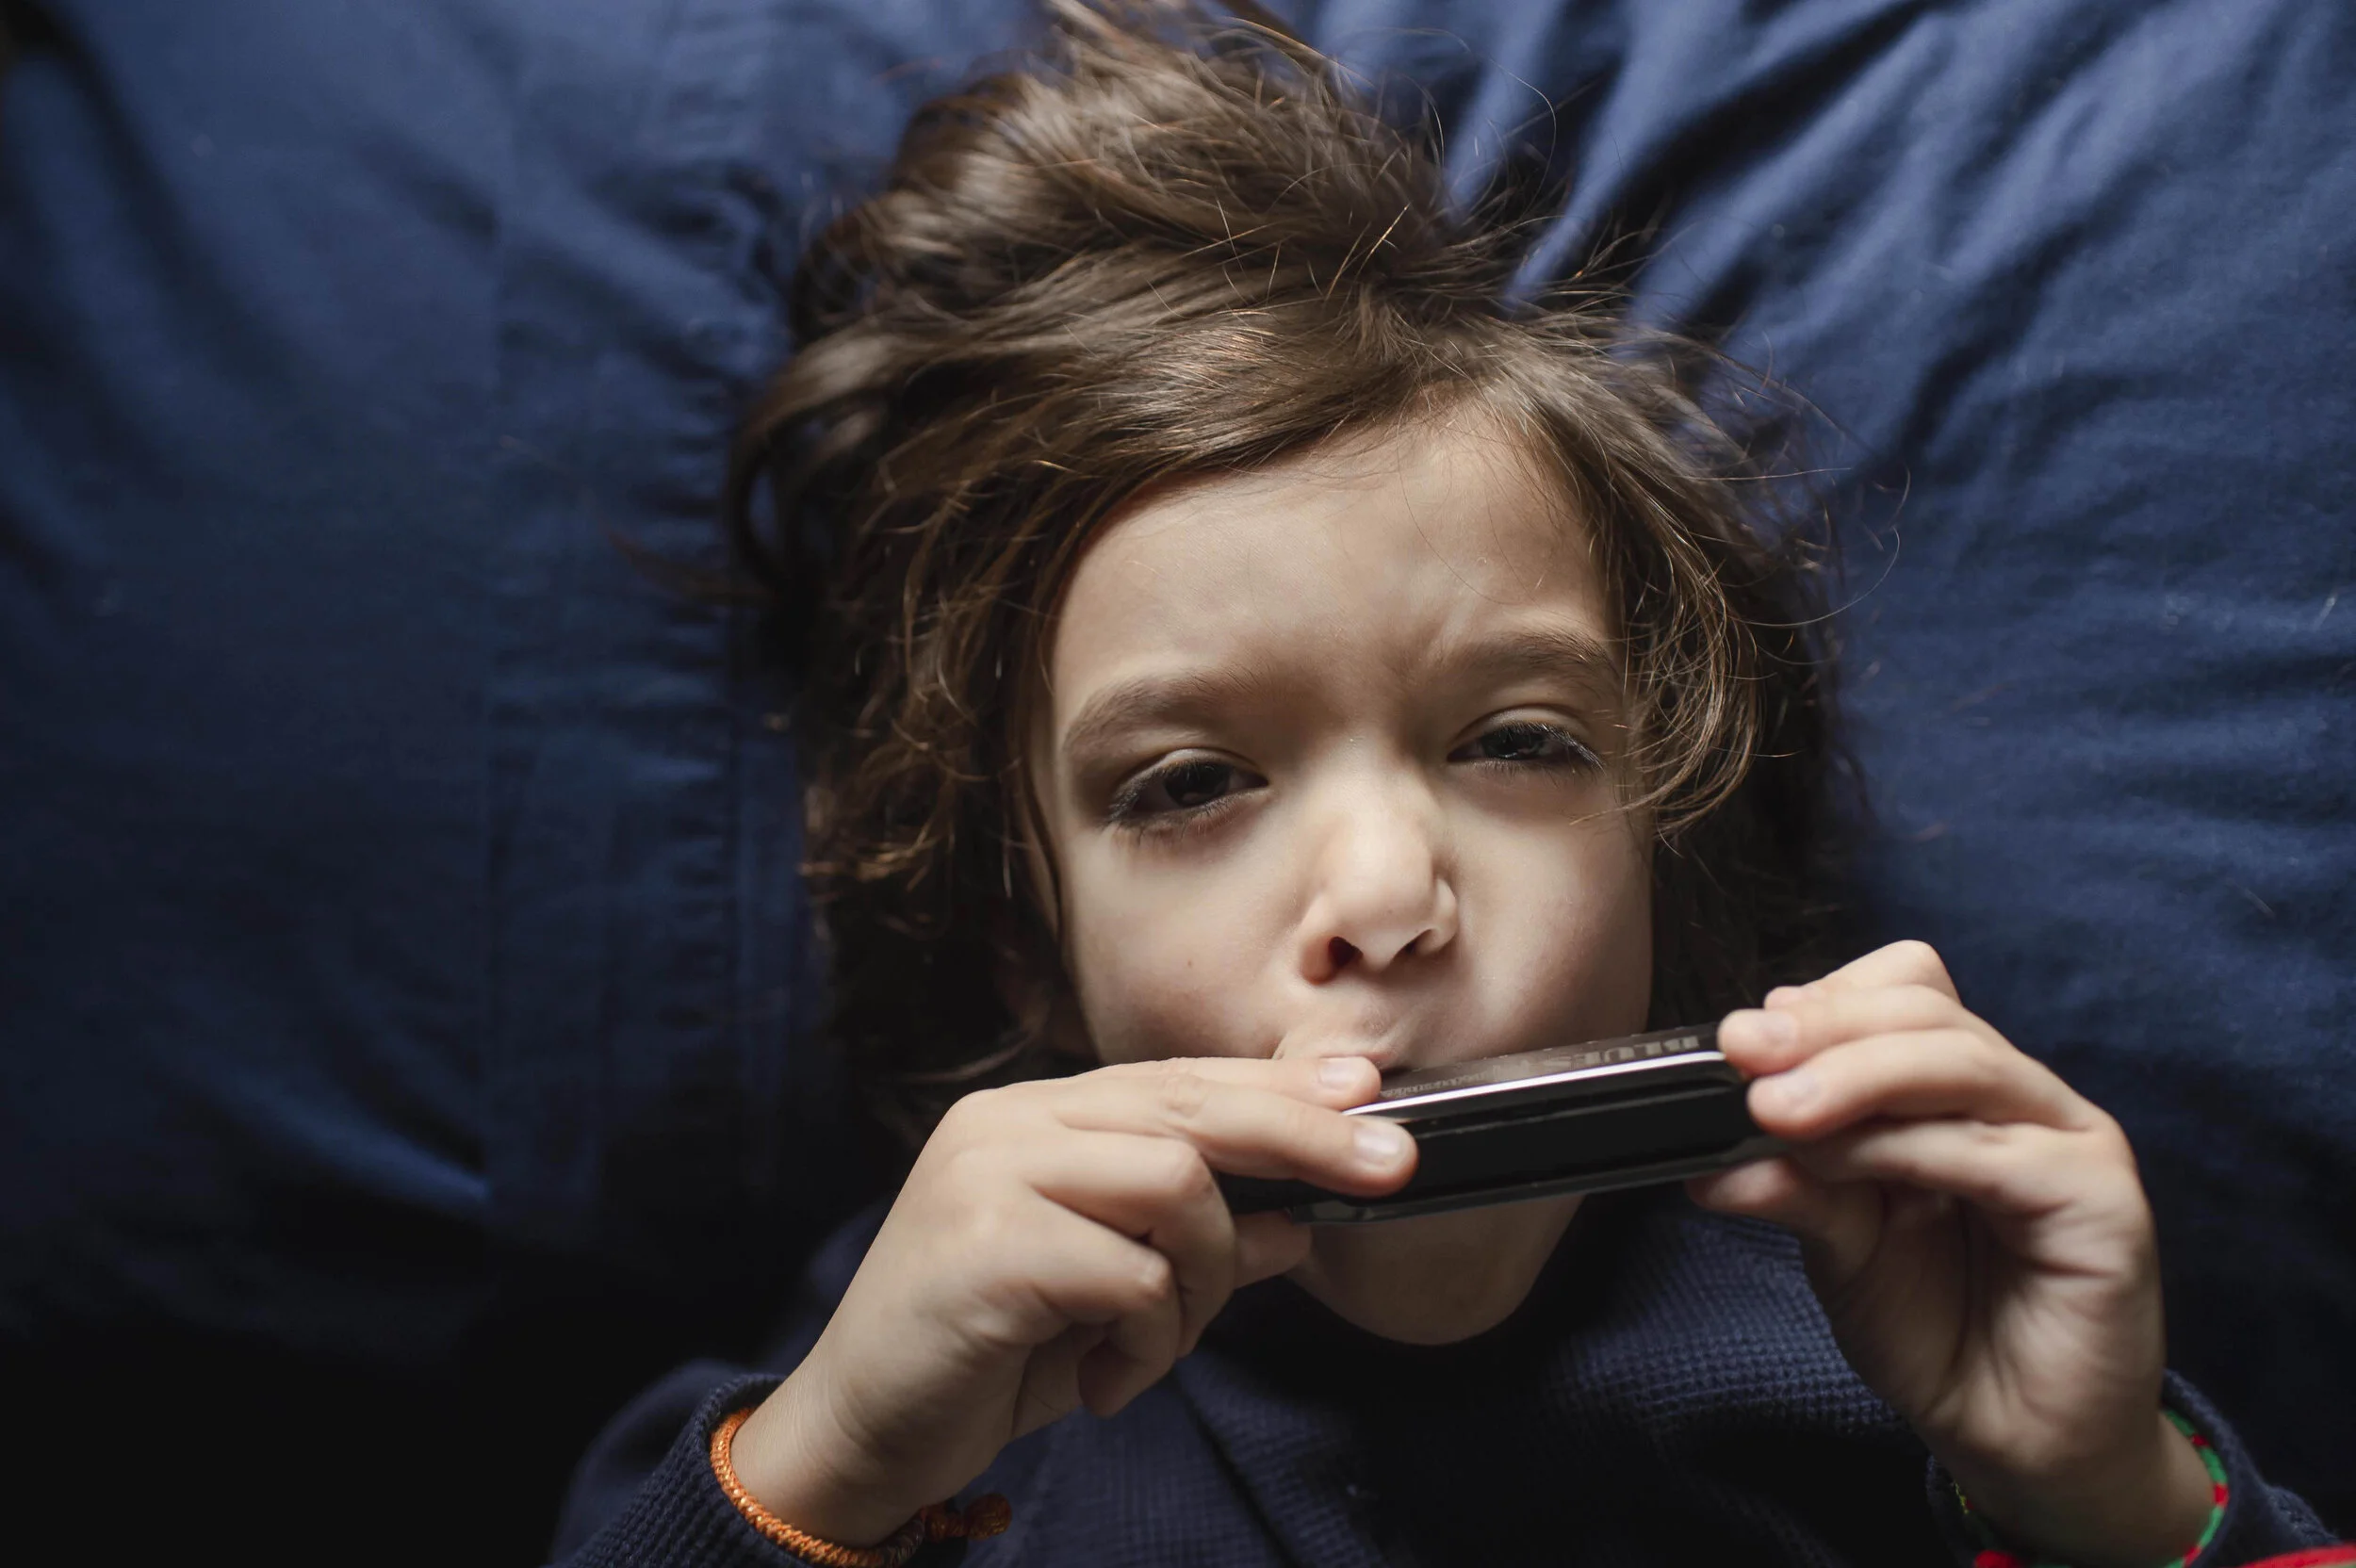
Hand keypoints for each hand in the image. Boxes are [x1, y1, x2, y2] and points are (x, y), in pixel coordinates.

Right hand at [728, 1054, 1413, 1545]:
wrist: (857, 1436)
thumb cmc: (981, 1359)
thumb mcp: (1107, 1300)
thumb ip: (1191, 1249)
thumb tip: (1301, 1222)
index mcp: (1032, 1118)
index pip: (1178, 1080)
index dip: (1278, 1087)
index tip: (1366, 1089)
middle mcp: (1007, 1123)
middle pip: (1190, 1104)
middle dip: (1304, 1137)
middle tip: (1392, 1168)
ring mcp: (989, 1172)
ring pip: (1175, 1181)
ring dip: (1201, 1280)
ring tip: (1155, 1345)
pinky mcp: (986, 1242)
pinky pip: (1132, 1274)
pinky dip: (1149, 1339)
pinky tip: (1104, 1381)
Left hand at [1689, 942, 2213, 1567]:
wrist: (2019, 1442)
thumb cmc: (1937, 1329)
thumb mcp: (1841, 1244)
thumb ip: (1793, 1184)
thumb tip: (1706, 1158)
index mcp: (1960, 1089)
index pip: (1906, 991)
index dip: (1825, 1000)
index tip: (1738, 1037)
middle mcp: (2020, 1098)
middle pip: (1927, 1013)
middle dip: (1824, 1028)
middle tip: (1742, 1056)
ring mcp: (2071, 1140)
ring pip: (1959, 1062)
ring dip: (1853, 1076)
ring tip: (1774, 1111)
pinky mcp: (2102, 1200)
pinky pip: (1993, 1151)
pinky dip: (1904, 1147)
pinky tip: (1840, 1164)